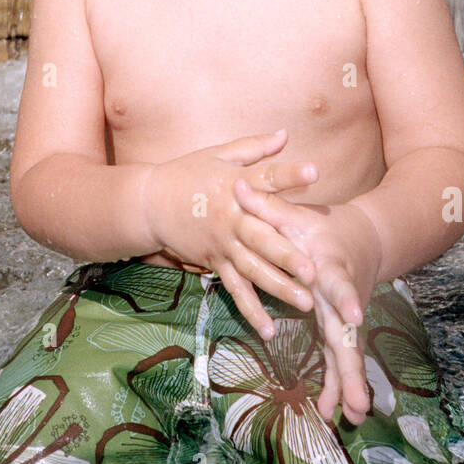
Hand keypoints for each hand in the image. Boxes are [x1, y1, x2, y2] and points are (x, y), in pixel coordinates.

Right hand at [140, 129, 318, 337]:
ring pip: (253, 270)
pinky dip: (251, 310)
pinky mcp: (214, 262)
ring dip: (279, 288)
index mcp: (235, 186)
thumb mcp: (218, 154)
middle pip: (263, 238)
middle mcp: (231, 218)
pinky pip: (235, 289)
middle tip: (314, 271)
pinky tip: (269, 329)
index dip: (290, 174)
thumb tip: (285, 134)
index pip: (267, 178)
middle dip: (288, 255)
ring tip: (305, 303)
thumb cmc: (187, 174)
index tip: (314, 171)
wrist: (148, 202)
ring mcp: (222, 244)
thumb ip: (254, 147)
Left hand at [232, 179, 381, 425]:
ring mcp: (345, 316)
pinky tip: (338, 412)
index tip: (354, 315)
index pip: (340, 283)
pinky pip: (340, 358)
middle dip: (353, 367)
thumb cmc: (323, 225)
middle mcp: (344, 297)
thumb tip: (236, 185)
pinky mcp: (342, 327)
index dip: (347, 298)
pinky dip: (340, 383)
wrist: (368, 237)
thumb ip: (266, 203)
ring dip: (349, 384)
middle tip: (357, 399)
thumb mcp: (295, 213)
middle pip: (349, 334)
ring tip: (350, 416)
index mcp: (333, 267)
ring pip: (348, 352)